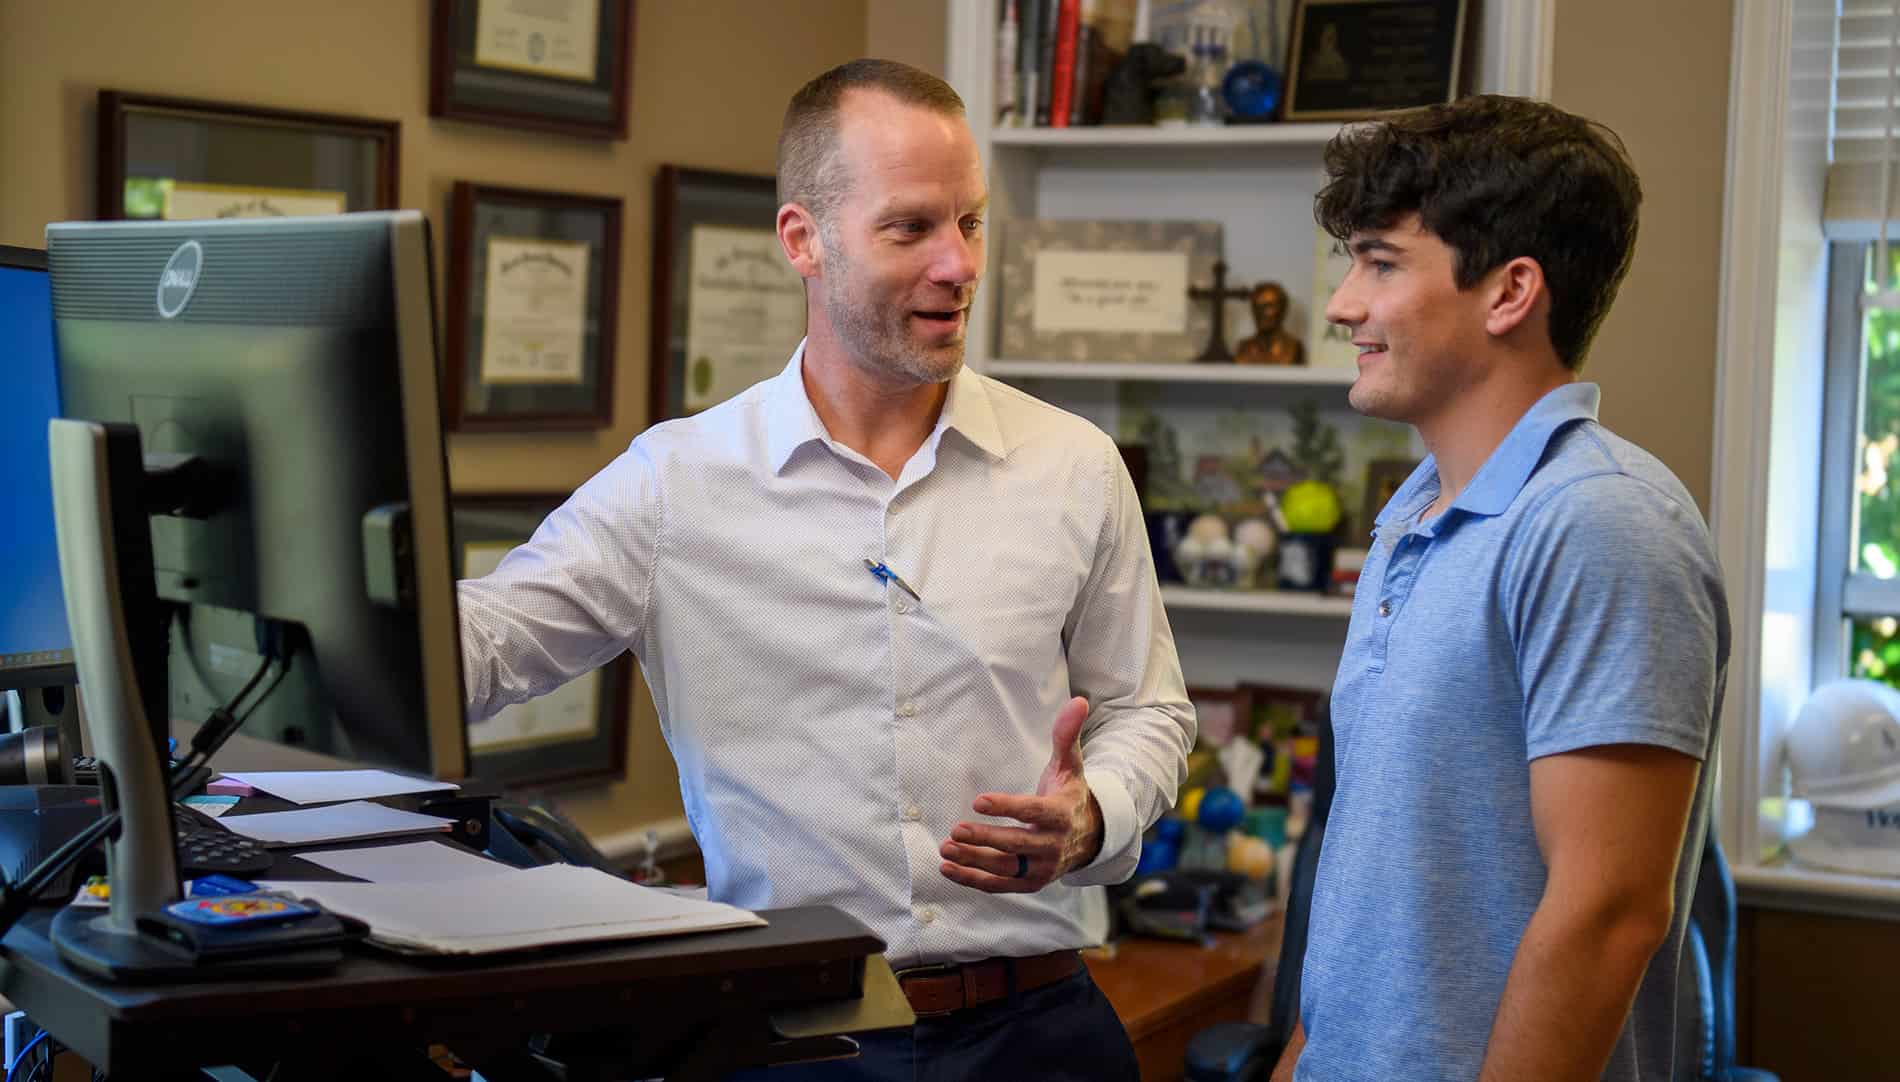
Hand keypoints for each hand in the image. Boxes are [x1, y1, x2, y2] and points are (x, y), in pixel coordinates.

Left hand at [939, 696, 1103, 893]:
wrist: (1088, 837)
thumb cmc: (1068, 794)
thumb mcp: (1070, 765)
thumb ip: (1067, 735)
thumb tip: (1078, 701)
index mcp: (1061, 814)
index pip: (1033, 812)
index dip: (1007, 807)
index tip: (978, 800)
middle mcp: (1053, 845)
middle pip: (1016, 844)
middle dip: (985, 838)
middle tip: (955, 829)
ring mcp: (1041, 868)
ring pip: (1004, 868)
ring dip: (973, 860)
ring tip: (945, 849)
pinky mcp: (1029, 884)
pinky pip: (999, 885)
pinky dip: (972, 880)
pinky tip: (947, 869)